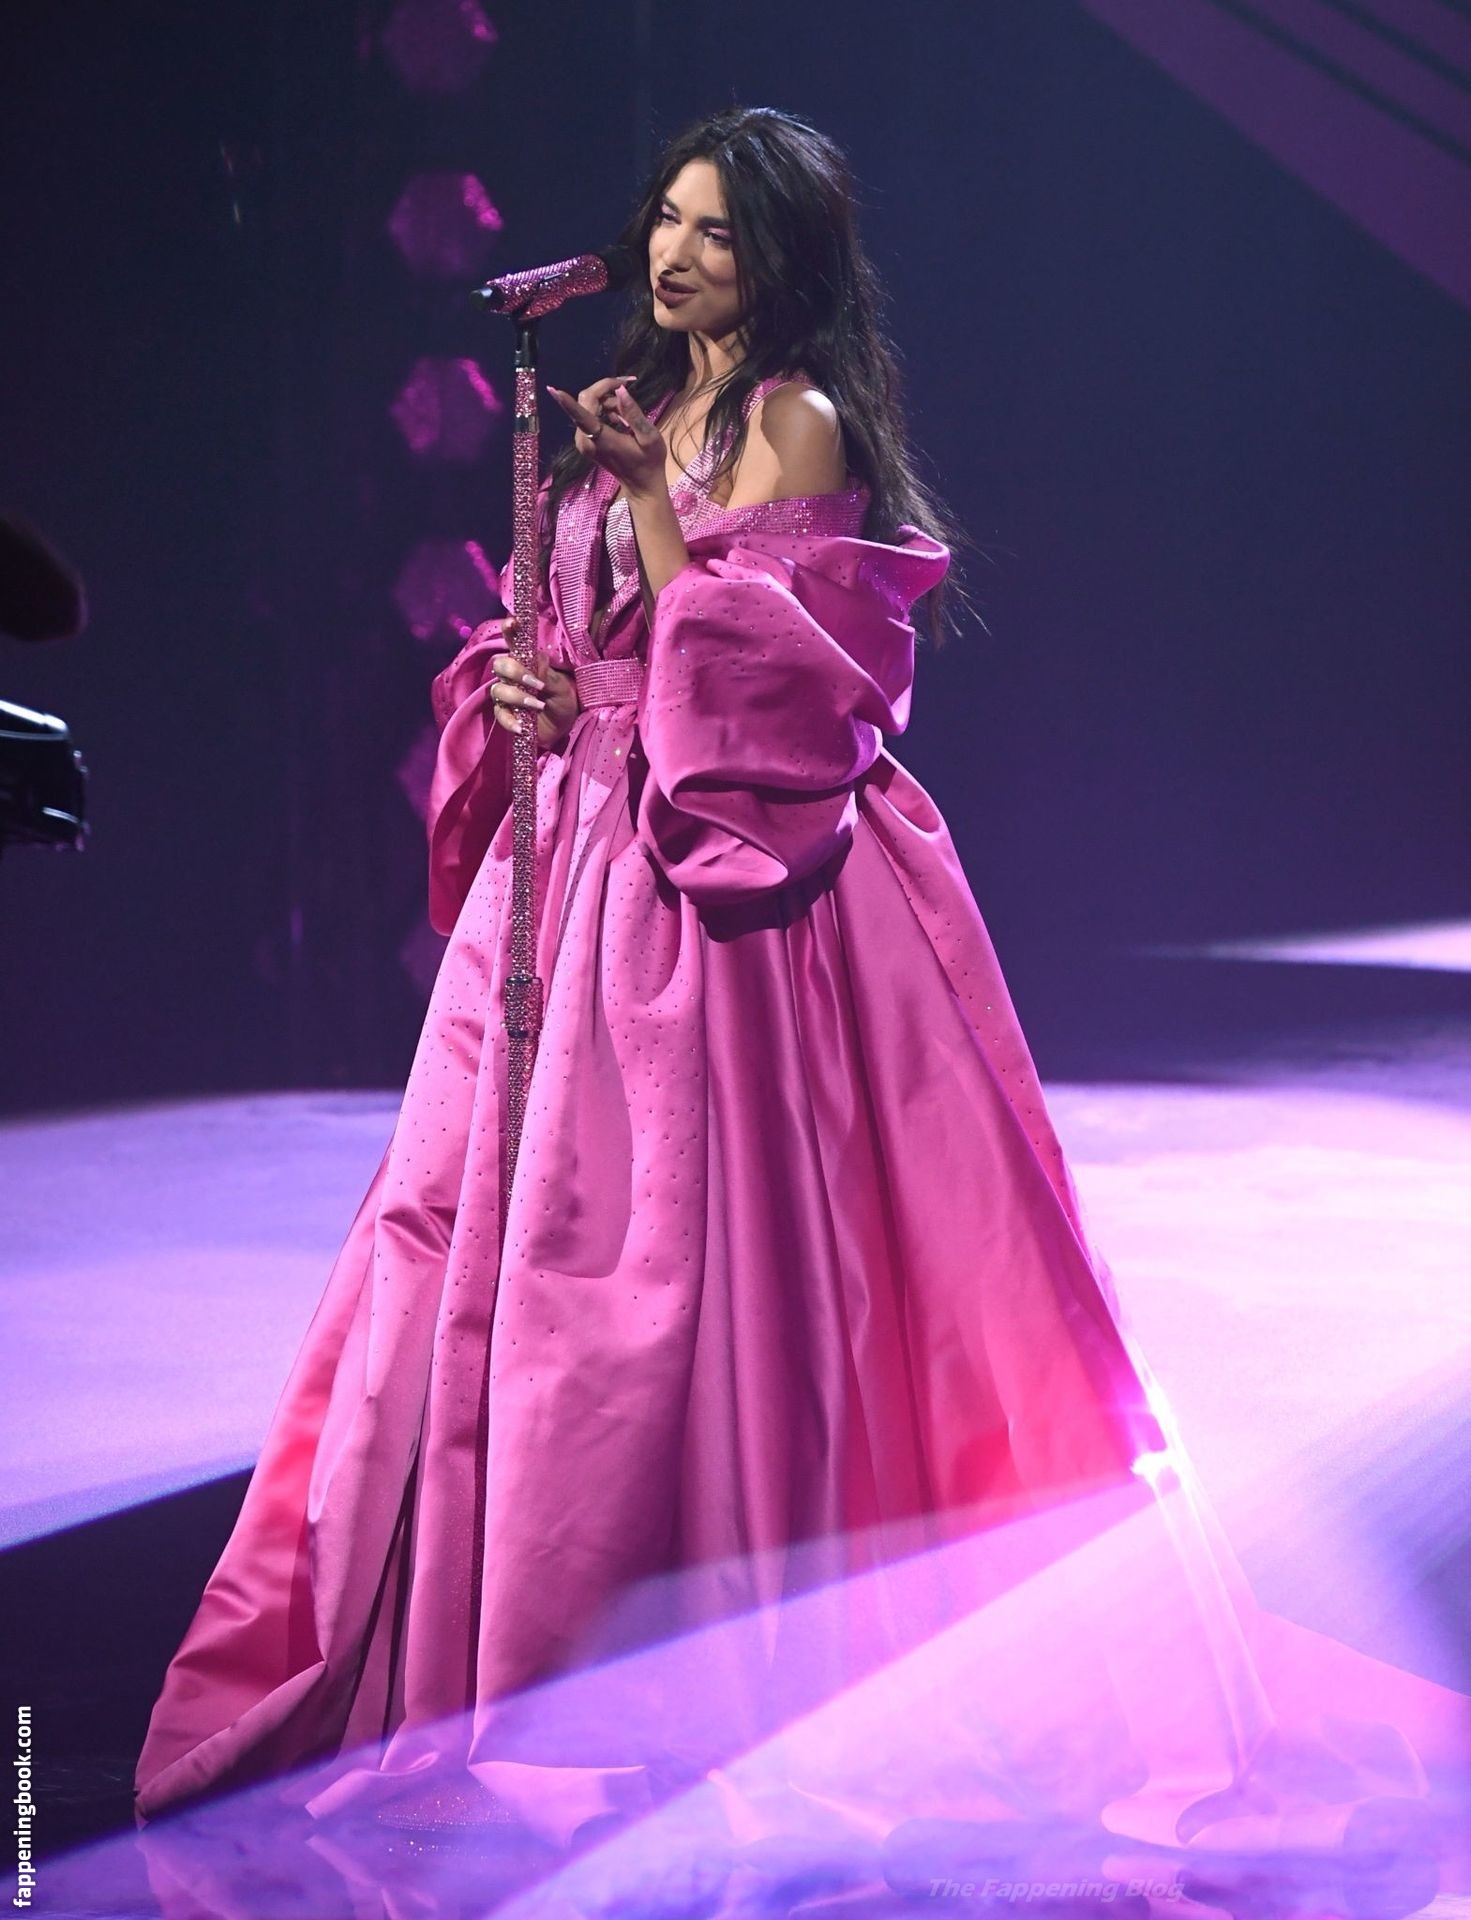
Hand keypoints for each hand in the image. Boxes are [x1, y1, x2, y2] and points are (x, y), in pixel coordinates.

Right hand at [473, 616, 579, 748]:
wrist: (564, 727)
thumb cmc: (563, 701)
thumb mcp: (561, 687)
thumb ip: (548, 675)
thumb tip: (535, 663)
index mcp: (527, 662)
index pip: (515, 643)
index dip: (510, 630)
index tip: (512, 622)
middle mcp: (513, 676)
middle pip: (500, 665)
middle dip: (514, 671)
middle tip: (535, 683)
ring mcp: (508, 695)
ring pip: (498, 690)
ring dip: (517, 696)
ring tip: (538, 705)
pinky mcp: (506, 714)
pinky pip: (500, 715)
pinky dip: (510, 721)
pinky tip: (522, 726)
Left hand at [546, 376, 666, 498]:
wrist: (641, 485)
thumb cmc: (649, 462)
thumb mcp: (649, 437)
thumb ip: (633, 413)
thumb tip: (621, 390)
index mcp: (600, 439)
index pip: (580, 415)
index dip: (567, 401)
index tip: (553, 390)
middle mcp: (585, 440)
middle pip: (586, 401)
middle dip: (605, 389)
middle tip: (627, 385)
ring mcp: (583, 442)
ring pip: (587, 405)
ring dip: (607, 400)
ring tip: (628, 414)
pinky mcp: (585, 441)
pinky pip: (589, 415)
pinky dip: (604, 409)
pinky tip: (620, 418)